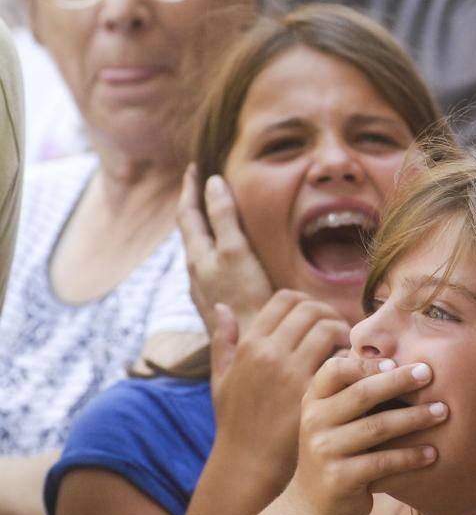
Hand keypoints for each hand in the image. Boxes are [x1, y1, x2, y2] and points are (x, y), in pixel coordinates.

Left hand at [177, 166, 271, 335]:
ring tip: (214, 221)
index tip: (194, 168)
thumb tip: (213, 181)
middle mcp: (195, 275)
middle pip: (190, 234)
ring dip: (205, 233)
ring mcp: (205, 294)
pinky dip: (216, 254)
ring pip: (200, 255)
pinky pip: (212, 273)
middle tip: (202, 189)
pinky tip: (228, 263)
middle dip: (195, 209)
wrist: (249, 346)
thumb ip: (223, 216)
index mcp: (198, 257)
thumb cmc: (247, 299)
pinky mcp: (218, 309)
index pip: (187, 214)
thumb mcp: (235, 251)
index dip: (190, 189)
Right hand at [209, 291, 350, 482]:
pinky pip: (341, 362)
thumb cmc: (236, 423)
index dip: (308, 302)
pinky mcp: (313, 396)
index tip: (319, 317)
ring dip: (345, 333)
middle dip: (331, 315)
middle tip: (342, 332)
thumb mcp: (221, 379)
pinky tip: (355, 372)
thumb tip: (222, 305)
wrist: (249, 466)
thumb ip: (224, 341)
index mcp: (250, 345)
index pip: (287, 299)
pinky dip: (351, 360)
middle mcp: (269, 354)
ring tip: (349, 348)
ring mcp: (291, 374)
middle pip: (312, 310)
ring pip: (330, 330)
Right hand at [285, 356, 447, 514]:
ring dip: (414, 417)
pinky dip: (411, 456)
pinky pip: (383, 462)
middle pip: (361, 394)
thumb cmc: (337, 453)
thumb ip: (354, 393)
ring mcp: (325, 450)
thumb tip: (399, 359)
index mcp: (314, 400)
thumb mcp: (334, 419)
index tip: (397, 361)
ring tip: (443, 411)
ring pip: (377, 427)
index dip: (366, 363)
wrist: (314, 508)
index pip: (334, 370)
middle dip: (399, 381)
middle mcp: (315, 422)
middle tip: (429, 373)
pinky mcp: (340, 478)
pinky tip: (433, 453)